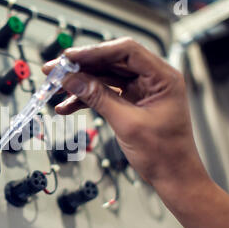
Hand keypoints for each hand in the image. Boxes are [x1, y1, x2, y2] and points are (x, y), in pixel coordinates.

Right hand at [42, 38, 209, 197]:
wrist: (173, 176)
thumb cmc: (165, 153)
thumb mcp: (127, 123)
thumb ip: (99, 98)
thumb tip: (73, 80)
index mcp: (162, 77)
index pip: (126, 51)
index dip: (94, 51)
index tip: (69, 58)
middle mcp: (152, 78)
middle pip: (111, 62)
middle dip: (81, 67)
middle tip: (55, 71)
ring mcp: (141, 89)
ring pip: (104, 77)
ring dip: (79, 84)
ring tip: (56, 90)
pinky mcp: (131, 101)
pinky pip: (104, 93)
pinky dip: (86, 99)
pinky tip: (67, 106)